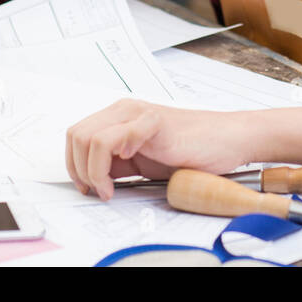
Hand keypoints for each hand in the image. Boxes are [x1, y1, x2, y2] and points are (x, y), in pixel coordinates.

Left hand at [65, 99, 250, 199]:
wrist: (227, 139)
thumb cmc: (192, 150)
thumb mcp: (144, 160)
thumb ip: (118, 163)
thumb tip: (92, 178)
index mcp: (120, 116)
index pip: (77, 135)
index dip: (74, 165)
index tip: (87, 187)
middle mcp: (125, 110)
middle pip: (76, 134)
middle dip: (78, 170)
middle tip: (97, 190)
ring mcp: (137, 114)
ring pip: (88, 137)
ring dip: (91, 171)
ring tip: (108, 189)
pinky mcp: (152, 122)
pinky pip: (112, 139)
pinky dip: (106, 165)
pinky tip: (120, 180)